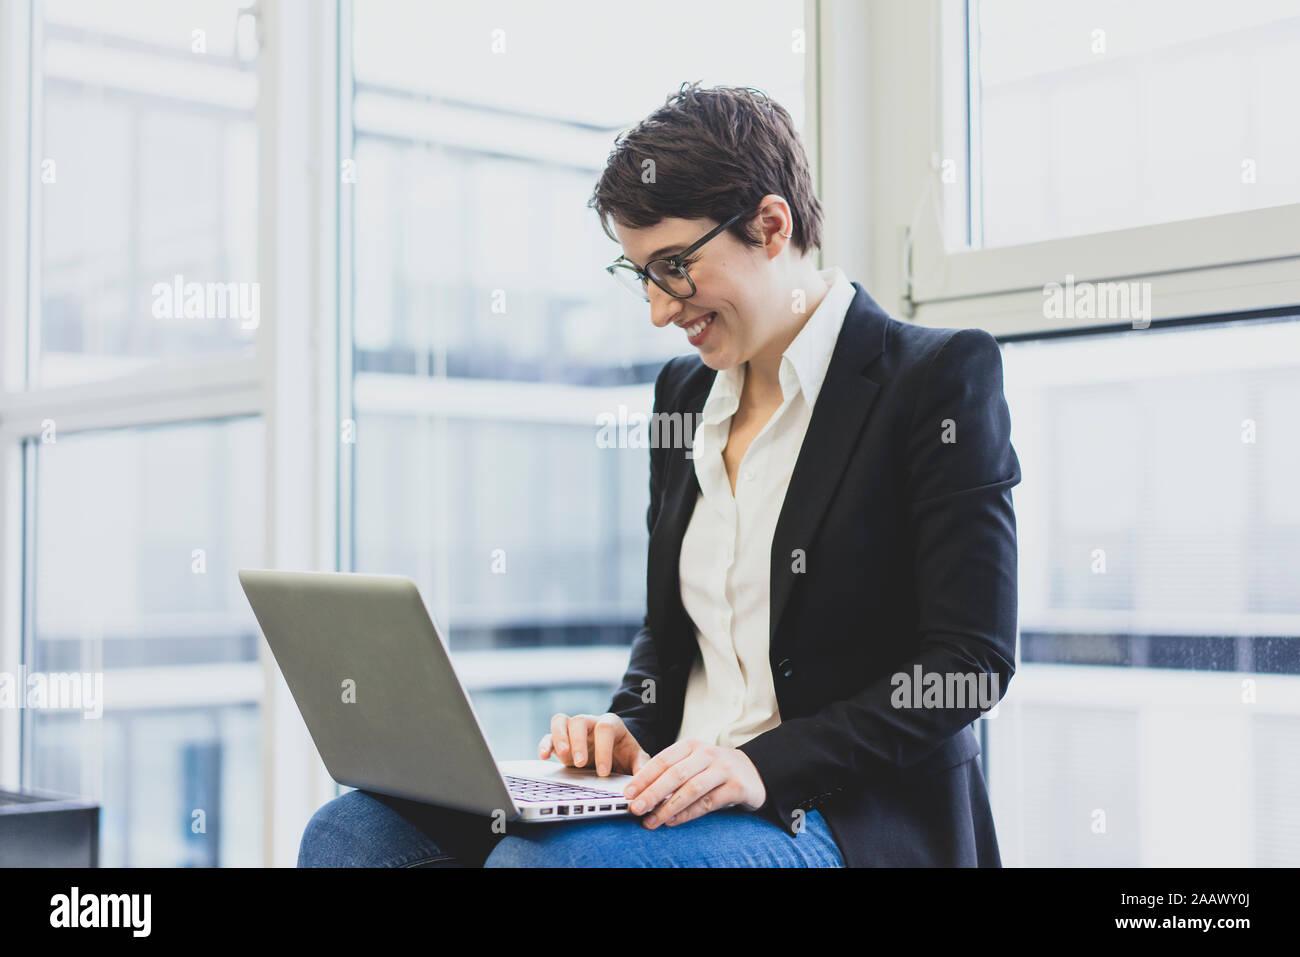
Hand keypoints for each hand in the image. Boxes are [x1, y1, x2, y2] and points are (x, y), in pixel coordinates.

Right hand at [538, 712, 649, 776]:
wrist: (615, 753)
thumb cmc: (625, 755)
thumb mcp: (637, 759)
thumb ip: (642, 767)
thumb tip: (645, 780)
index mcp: (611, 724)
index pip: (605, 728)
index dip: (603, 748)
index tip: (604, 772)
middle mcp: (590, 723)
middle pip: (580, 720)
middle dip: (579, 742)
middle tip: (581, 763)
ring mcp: (573, 730)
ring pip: (561, 721)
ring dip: (559, 737)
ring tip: (563, 756)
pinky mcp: (560, 741)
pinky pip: (548, 736)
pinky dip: (544, 744)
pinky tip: (544, 757)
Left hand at [622, 739, 765, 828]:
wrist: (752, 771)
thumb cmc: (713, 769)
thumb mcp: (693, 762)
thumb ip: (671, 773)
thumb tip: (640, 794)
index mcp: (691, 745)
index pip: (662, 760)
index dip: (643, 777)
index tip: (628, 793)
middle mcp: (707, 754)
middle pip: (675, 774)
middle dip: (652, 793)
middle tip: (635, 808)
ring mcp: (723, 769)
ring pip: (691, 789)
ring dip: (668, 807)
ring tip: (651, 821)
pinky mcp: (736, 786)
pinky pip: (708, 803)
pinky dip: (688, 813)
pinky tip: (673, 821)